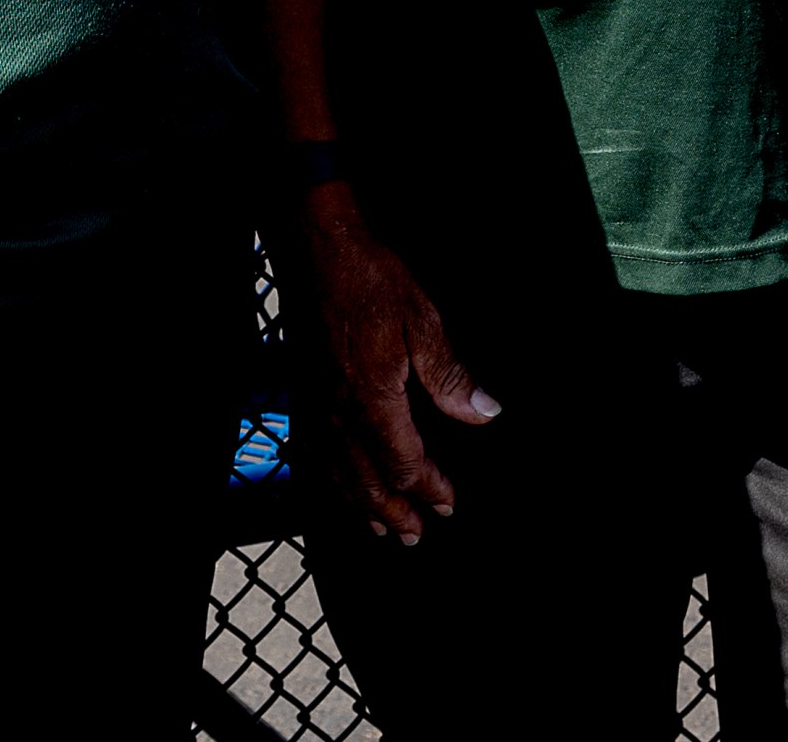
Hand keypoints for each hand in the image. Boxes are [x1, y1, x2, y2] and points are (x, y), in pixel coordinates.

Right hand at [297, 185, 497, 544]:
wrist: (320, 249)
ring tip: (378, 527)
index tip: (448, 506)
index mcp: (372, 399)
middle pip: (366, 480)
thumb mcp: (425, 322)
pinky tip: (336, 486)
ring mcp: (316, 404)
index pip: (403, 463)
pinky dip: (328, 480)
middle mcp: (339, 412)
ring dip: (359, 504)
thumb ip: (450, 376)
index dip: (428, 489)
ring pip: (336, 473)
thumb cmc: (372, 280)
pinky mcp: (304, 390)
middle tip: (413, 538)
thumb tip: (484, 414)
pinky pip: (312, 452)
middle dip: (393, 512)